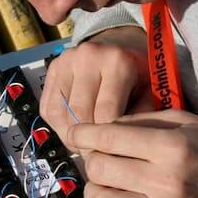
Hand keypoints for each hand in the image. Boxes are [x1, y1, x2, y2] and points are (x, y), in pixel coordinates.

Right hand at [40, 26, 152, 150]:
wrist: (119, 42)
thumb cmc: (137, 71)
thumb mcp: (150, 91)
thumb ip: (141, 116)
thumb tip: (122, 148)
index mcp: (118, 63)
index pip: (106, 113)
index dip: (105, 140)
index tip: (110, 155)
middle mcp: (89, 57)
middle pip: (79, 114)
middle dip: (86, 141)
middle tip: (93, 156)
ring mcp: (67, 61)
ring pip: (59, 113)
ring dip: (69, 135)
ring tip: (82, 145)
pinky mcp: (53, 68)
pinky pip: (48, 107)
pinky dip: (57, 125)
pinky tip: (72, 130)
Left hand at [67, 109, 197, 197]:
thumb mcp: (183, 121)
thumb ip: (141, 122)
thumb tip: (102, 129)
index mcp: (171, 149)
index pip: (110, 139)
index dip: (84, 133)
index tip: (75, 132)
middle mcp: (163, 183)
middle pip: (100, 170)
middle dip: (92, 158)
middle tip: (100, 154)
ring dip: (96, 187)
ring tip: (108, 179)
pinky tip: (122, 197)